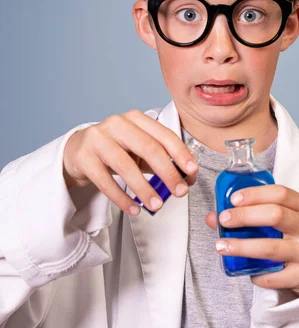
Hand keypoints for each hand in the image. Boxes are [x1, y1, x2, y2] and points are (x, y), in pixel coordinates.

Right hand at [63, 110, 197, 215]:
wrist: (77, 151)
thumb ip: (162, 160)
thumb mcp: (139, 150)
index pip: (163, 135)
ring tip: (157, 205)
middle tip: (180, 192)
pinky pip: (105, 181)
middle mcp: (117, 124)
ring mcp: (98, 139)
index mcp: (136, 119)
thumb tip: (188, 178)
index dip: (180, 153)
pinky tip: (133, 209)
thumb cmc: (115, 149)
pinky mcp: (84, 157)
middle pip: (148, 148)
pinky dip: (121, 198)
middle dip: (168, 172)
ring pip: (126, 166)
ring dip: (145, 189)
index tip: (193, 171)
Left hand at [206, 185, 298, 295]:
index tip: (233, 199)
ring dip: (242, 246)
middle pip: (276, 215)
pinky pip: (274, 276)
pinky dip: (256, 274)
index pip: (280, 193)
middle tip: (224, 219)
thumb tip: (214, 217)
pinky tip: (246, 271)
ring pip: (271, 247)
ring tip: (221, 246)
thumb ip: (250, 213)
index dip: (255, 194)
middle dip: (245, 216)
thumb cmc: (294, 236)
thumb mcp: (281, 218)